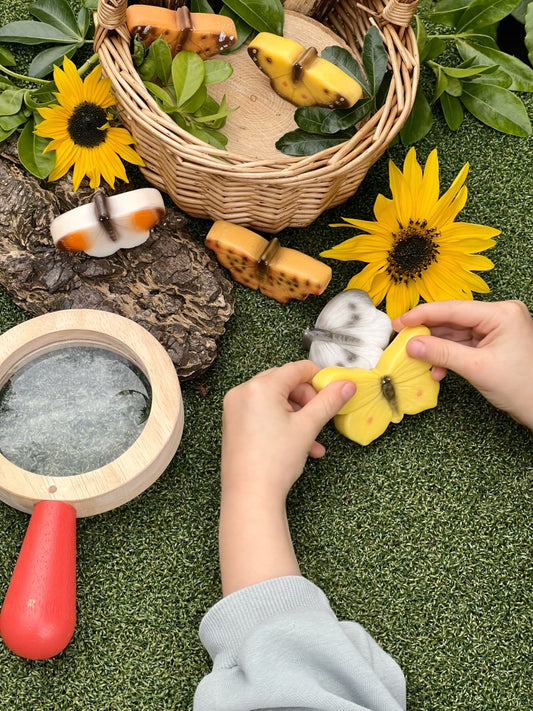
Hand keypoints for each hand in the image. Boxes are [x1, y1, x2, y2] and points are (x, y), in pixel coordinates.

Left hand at [219, 361, 355, 595]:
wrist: (249, 496)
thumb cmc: (276, 459)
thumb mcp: (308, 427)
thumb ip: (329, 401)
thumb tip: (348, 384)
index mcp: (260, 386)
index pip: (296, 369)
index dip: (319, 379)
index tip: (334, 393)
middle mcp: (243, 391)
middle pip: (285, 383)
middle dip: (308, 401)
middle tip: (322, 418)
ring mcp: (235, 408)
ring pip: (275, 401)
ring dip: (298, 417)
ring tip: (315, 440)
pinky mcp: (233, 424)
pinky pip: (262, 414)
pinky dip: (281, 424)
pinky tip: (301, 446)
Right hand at [392, 300, 532, 428]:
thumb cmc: (522, 388)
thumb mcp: (477, 368)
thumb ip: (442, 353)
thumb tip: (411, 344)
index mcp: (501, 313)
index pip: (453, 308)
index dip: (422, 315)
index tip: (398, 323)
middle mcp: (499, 315)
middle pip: (453, 319)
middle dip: (427, 332)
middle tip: (401, 340)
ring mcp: (496, 329)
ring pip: (455, 333)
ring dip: (435, 347)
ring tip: (416, 359)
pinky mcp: (492, 343)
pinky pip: (463, 344)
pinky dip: (447, 356)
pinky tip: (436, 370)